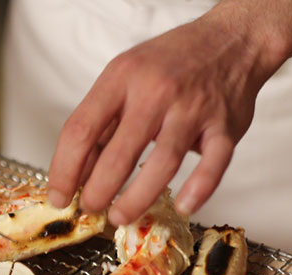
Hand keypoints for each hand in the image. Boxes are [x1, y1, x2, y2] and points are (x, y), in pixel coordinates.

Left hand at [47, 9, 282, 225]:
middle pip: (118, 154)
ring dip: (136, 199)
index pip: (81, 130)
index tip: (59, 195)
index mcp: (122, 77)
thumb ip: (102, 122)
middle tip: (91, 208)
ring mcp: (193, 109)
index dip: (64, 169)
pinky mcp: (225, 126)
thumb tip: (75, 172)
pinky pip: (212, 164)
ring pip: (161, 164)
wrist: (232, 40)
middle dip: (98, 192)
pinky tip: (182, 207)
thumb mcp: (125, 76)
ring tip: (120, 216)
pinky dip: (198, 190)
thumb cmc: (170, 63)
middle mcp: (156, 91)